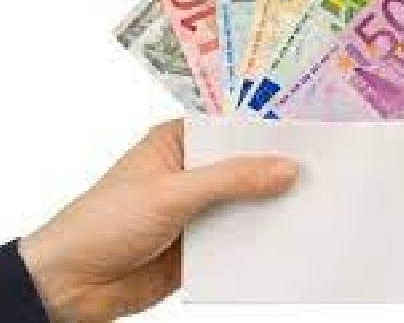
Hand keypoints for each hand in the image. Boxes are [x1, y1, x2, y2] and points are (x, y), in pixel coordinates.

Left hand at [19, 120, 297, 321]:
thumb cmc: (104, 222)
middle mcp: (191, 171)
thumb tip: (286, 169)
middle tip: (322, 170)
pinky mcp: (204, 243)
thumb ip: (231, 180)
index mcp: (177, 142)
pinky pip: (241, 236)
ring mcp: (199, 208)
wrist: (72, 286)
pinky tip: (290, 237)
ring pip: (247, 202)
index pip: (231, 127)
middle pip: (245, 165)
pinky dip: (262, 237)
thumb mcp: (171, 192)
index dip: (267, 130)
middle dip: (276, 170)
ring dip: (272, 206)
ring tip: (316, 203)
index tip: (308, 134)